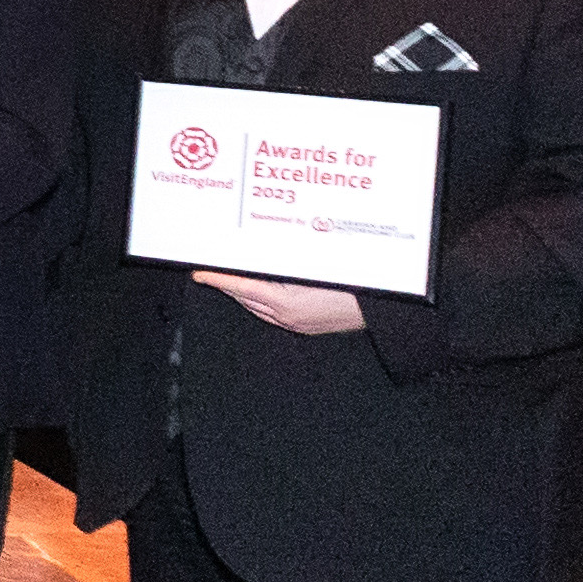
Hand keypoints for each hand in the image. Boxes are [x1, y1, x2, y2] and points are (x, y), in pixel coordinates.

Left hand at [192, 266, 372, 336]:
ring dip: (242, 293)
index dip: (218, 279)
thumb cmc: (354, 287)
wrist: (382, 312)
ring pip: (257, 308)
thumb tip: (263, 254)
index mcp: (286, 302)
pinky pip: (273, 314)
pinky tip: (261, 291)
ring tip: (230, 277)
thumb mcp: (317, 268)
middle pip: (244, 298)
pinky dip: (260, 301)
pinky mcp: (307, 328)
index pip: (241, 286)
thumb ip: (286, 263)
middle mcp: (286, 317)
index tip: (200, 273)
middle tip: (211, 270)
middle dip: (226, 284)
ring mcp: (296, 324)